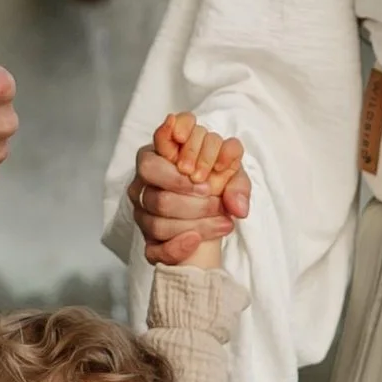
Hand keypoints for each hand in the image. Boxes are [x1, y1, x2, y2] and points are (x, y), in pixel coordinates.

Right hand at [129, 122, 252, 266]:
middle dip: (184, 186)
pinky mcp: (147, 237)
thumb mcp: (234, 180)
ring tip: (222, 221)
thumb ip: (238, 186)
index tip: (202, 171)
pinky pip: (154, 245)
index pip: (163, 135)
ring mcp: (143, 205)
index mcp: (167, 150)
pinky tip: (196, 240)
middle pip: (150, 170)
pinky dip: (176, 245)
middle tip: (212, 196)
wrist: (215, 222)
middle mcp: (148, 174)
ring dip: (193, 217)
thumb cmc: (220, 189)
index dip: (182, 149)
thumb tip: (237, 207)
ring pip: (155, 208)